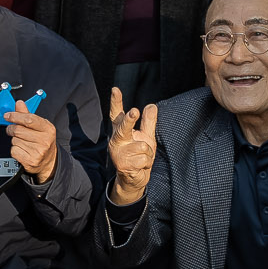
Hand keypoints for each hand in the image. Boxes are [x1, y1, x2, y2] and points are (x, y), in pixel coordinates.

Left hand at [3, 103, 59, 182]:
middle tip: (12, 129)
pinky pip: (14, 150)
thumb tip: (19, 103)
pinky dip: (14, 149)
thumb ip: (28, 114)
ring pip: (15, 140)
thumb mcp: (40, 126)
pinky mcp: (30, 161)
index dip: (15, 116)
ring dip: (14, 140)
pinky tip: (22, 150)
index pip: (28, 119)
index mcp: (48, 129)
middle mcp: (44, 140)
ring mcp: (38, 152)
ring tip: (22, 141)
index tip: (8, 115)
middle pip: (18, 130)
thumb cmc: (43, 141)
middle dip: (11, 128)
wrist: (49, 161)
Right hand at [105, 87, 157, 205]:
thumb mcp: (146, 137)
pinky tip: (140, 167)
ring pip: (142, 146)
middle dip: (129, 119)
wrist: (134, 179)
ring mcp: (118, 153)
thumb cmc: (139, 156)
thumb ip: (148, 122)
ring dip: (148, 154)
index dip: (116, 102)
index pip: (117, 114)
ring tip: (142, 159)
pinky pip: (144, 158)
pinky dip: (146, 163)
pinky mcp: (123, 164)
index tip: (115, 89)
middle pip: (123, 127)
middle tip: (134, 111)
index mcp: (121, 132)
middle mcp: (116, 140)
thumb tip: (152, 105)